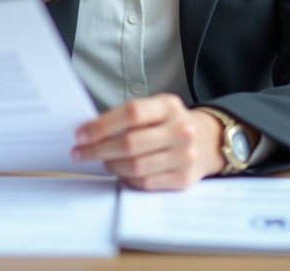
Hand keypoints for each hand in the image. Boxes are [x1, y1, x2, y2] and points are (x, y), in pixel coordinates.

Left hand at [71, 93, 225, 189]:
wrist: (208, 141)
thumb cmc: (171, 124)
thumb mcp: (156, 109)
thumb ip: (128, 117)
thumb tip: (89, 131)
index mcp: (169, 106)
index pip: (131, 113)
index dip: (102, 125)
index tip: (81, 134)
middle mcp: (180, 130)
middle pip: (130, 144)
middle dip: (98, 149)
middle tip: (81, 152)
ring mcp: (184, 156)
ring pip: (135, 166)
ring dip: (111, 165)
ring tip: (103, 160)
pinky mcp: (184, 178)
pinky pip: (145, 183)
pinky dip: (127, 179)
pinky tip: (122, 172)